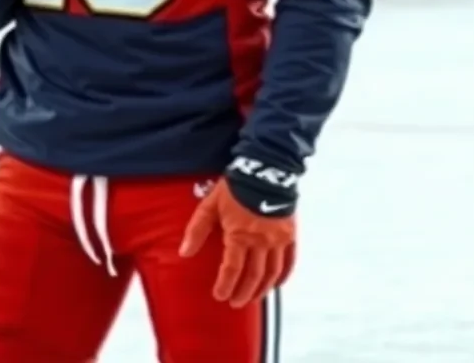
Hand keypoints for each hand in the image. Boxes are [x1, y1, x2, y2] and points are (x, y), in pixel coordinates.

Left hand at [180, 174, 295, 306]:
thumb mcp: (210, 205)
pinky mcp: (290, 234)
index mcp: (239, 236)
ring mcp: (277, 240)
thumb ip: (197, 230)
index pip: (231, 269)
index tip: (220, 296)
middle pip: (252, 275)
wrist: (264, 170)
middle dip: (243, 292)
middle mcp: (260, 242)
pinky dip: (282, 276)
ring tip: (253, 298)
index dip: (225, 285)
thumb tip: (183, 253)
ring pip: (271, 273)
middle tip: (235, 303)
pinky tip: (276, 283)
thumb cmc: (233, 187)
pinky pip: (289, 261)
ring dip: (262, 289)